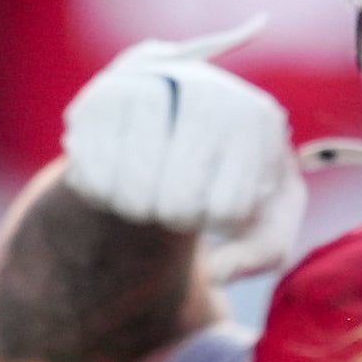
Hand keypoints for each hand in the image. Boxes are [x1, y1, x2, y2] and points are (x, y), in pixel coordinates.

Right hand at [61, 25, 305, 272]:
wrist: (181, 125)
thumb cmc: (232, 178)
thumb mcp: (267, 216)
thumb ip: (262, 252)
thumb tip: (217, 275)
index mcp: (257, 118)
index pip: (231, 208)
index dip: (218, 223)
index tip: (218, 200)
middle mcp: (204, 89)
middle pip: (179, 202)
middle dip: (176, 219)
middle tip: (177, 203)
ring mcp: (149, 86)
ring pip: (135, 191)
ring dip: (139, 211)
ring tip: (149, 195)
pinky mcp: (100, 98)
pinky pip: (94, 176)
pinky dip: (103, 195)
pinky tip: (118, 181)